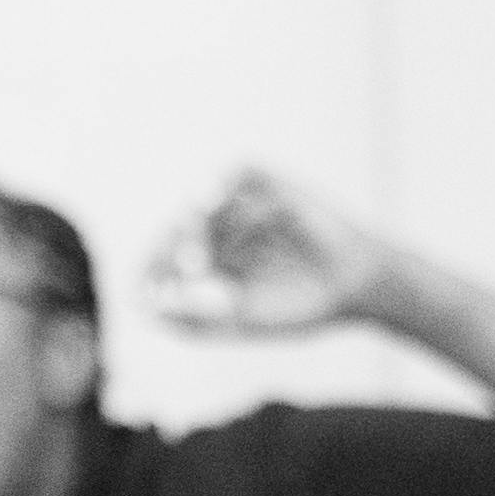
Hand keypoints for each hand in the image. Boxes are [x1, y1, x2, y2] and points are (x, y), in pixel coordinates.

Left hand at [143, 168, 398, 339]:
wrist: (354, 287)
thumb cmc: (299, 308)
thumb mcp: (241, 322)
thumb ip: (193, 321)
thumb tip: (144, 308)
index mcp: (209, 266)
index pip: (162, 261)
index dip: (147, 273)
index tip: (140, 294)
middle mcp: (220, 232)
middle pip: (175, 232)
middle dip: (167, 255)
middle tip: (176, 278)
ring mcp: (243, 206)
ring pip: (201, 207)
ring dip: (192, 231)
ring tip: (195, 263)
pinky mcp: (270, 184)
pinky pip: (236, 172)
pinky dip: (219, 182)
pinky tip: (206, 201)